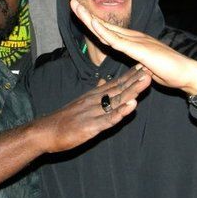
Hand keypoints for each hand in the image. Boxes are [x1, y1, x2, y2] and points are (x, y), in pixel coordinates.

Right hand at [35, 65, 151, 152]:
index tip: (144, 66)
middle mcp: (95, 101)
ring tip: (146, 81)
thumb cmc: (64, 119)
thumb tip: (105, 81)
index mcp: (94, 96)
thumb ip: (95, 92)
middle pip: (119, 88)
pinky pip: (109, 119)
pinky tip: (132, 106)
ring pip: (117, 100)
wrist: (45, 131)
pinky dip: (121, 112)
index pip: (116, 83)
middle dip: (136, 79)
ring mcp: (93, 113)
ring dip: (133, 91)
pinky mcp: (91, 126)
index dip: (131, 75)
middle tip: (150, 67)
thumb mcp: (81, 102)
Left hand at [70, 0, 196, 95]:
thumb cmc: (168, 71)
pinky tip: (94, 25)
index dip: (92, 21)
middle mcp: (132, 37)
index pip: (107, 30)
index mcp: (131, 41)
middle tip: (72, 2)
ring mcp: (135, 41)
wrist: (186, 74)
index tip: (80, 13)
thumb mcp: (145, 66)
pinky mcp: (138, 49)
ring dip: (90, 18)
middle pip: (103, 24)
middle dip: (86, 14)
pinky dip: (104, 32)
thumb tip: (132, 62)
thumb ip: (136, 61)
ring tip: (77, 7)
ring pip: (107, 29)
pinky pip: (117, 41)